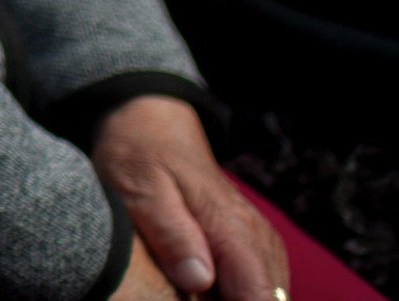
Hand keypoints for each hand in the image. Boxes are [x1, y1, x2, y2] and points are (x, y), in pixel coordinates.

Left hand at [93, 96, 287, 299]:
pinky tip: (202, 291)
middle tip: (184, 293)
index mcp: (234, 227)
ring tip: (188, 292)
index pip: (259, 296)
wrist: (152, 126)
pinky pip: (260, 284)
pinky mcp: (254, 245)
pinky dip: (235, 294)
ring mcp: (261, 242)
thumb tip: (200, 280)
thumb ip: (170, 234)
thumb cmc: (140, 155)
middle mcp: (258, 238)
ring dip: (234, 299)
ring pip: (268, 295)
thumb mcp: (140, 190)